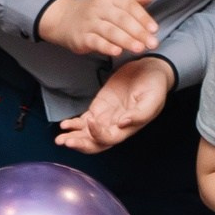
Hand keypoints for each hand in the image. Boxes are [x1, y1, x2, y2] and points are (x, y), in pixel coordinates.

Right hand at [36, 0, 158, 57]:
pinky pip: (96, 42)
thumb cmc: (95, 11)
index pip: (130, 6)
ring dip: (126, 40)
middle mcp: (100, 8)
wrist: (64, 17)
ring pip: (110, 31)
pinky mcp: (82, 37)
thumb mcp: (112, 2)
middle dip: (138, 32)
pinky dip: (106, 47)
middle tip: (152, 43)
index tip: (154, 29)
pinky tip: (117, 52)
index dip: (143, 17)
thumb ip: (132, 0)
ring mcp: (90, 23)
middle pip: (122, 19)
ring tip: (139, 49)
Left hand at [55, 59, 170, 154]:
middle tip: (65, 141)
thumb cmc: (154, 86)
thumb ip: (140, 114)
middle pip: (94, 142)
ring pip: (86, 134)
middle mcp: (115, 127)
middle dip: (80, 144)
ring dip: (73, 138)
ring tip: (59, 139)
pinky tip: (65, 125)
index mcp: (128, 128)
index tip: (91, 122)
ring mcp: (106, 118)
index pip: (109, 138)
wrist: (150, 71)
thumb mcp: (152, 99)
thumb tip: (123, 123)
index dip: (98, 134)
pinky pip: (84, 121)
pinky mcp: (99, 108)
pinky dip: (74, 125)